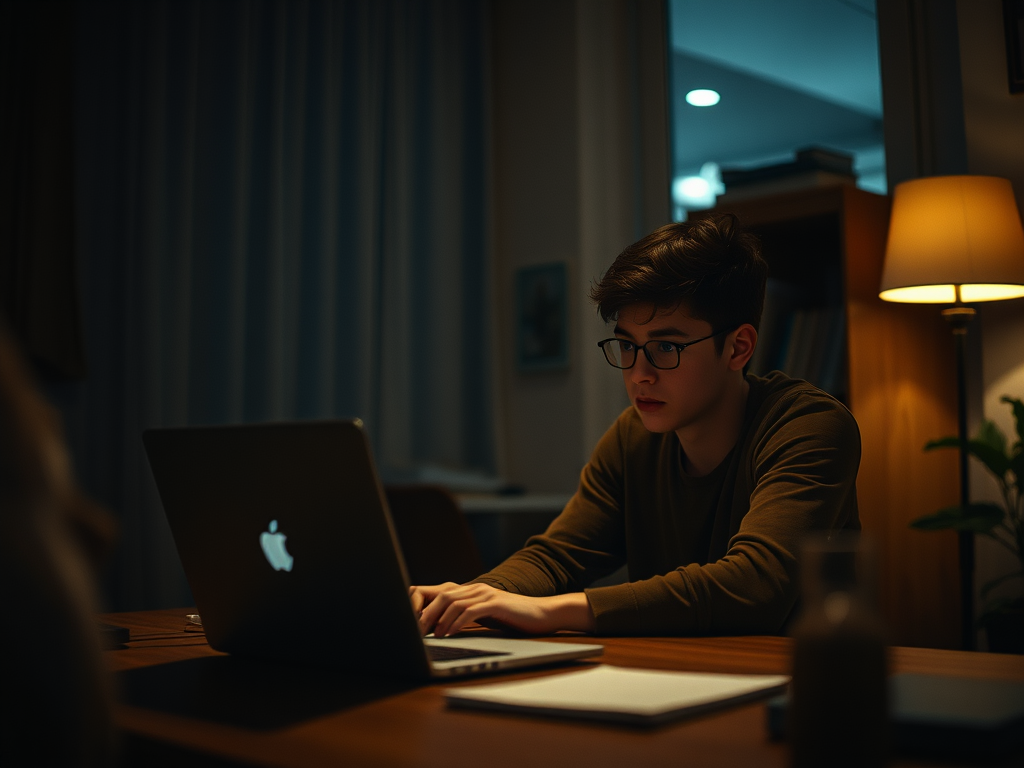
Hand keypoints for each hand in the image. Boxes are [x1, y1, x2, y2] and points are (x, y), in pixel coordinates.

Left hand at [409, 582, 595, 636]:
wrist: (542, 614)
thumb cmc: (513, 618)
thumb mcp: (485, 616)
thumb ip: (466, 616)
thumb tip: (440, 629)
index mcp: (471, 591)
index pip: (439, 591)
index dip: (423, 605)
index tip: (413, 625)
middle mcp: (476, 588)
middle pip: (441, 595)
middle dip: (425, 614)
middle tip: (417, 633)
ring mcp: (486, 593)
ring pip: (452, 602)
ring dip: (439, 620)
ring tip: (433, 635)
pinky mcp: (495, 602)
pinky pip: (470, 610)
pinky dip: (456, 622)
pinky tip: (451, 633)